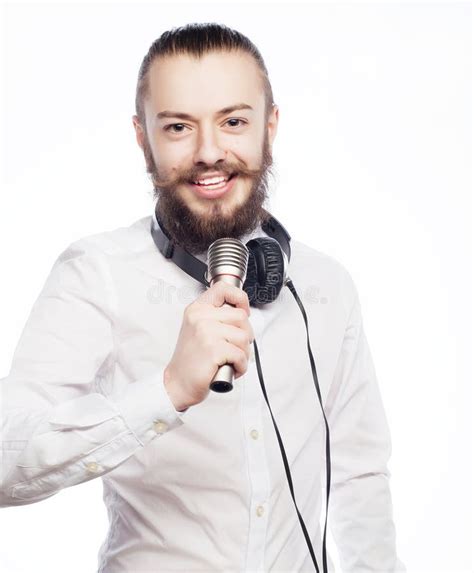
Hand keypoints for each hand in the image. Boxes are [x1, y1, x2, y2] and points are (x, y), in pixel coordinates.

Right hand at [163, 282, 253, 410]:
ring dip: (244, 353)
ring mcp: (206, 332)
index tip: (243, 310)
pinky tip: (230, 368)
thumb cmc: (191, 360)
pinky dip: (241, 366)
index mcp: (197, 309)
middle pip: (241, 317)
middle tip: (235, 348)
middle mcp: (200, 317)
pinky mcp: (214, 349)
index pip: (223, 289)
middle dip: (245, 335)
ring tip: (231, 360)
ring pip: (244, 337)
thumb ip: (215, 317)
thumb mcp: (198, 329)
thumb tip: (242, 312)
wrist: (178, 383)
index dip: (239, 298)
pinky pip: (241, 354)